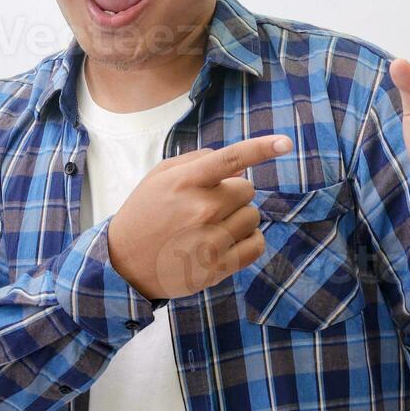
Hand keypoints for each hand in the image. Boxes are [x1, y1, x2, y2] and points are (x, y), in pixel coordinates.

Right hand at [108, 133, 293, 300]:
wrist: (124, 264)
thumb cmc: (145, 214)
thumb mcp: (160, 177)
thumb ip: (198, 162)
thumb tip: (238, 163)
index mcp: (186, 182)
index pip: (231, 159)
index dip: (261, 148)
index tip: (285, 143)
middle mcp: (201, 209)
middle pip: (247, 190)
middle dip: (233, 194)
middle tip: (209, 205)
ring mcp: (211, 239)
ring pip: (252, 217)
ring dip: (239, 218)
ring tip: (212, 226)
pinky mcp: (217, 267)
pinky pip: (256, 245)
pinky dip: (248, 241)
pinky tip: (227, 241)